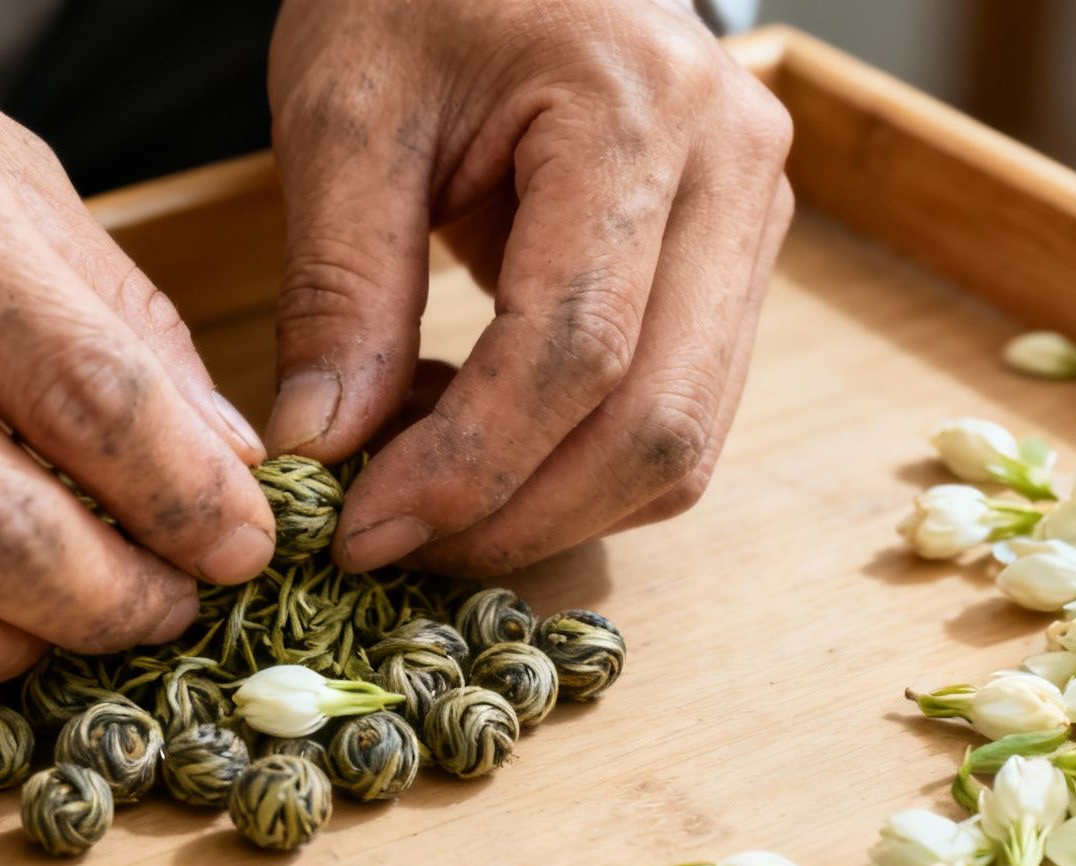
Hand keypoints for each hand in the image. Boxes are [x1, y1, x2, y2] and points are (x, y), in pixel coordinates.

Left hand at [264, 0, 793, 574]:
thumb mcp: (346, 113)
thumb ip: (339, 286)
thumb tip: (326, 450)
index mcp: (638, 113)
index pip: (574, 350)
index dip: (468, 467)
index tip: (361, 528)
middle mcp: (732, 172)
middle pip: (658, 422)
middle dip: (517, 517)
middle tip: (390, 543)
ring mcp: (750, 222)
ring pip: (683, 439)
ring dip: (550, 504)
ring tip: (419, 481)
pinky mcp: (730, 264)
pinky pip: (676, 411)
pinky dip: (574, 463)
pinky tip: (471, 436)